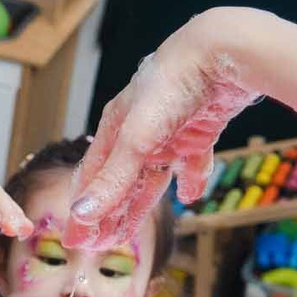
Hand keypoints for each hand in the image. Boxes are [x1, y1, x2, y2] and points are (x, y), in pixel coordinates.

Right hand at [67, 16, 266, 248]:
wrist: (221, 51)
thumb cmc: (171, 85)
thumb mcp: (138, 138)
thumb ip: (114, 178)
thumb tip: (83, 214)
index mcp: (115, 127)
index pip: (93, 177)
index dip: (84, 209)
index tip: (75, 240)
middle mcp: (139, 129)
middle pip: (120, 180)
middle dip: (109, 212)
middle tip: (99, 245)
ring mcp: (170, 130)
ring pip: (151, 175)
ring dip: (140, 203)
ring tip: (128, 231)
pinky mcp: (199, 128)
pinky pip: (192, 160)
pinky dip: (190, 178)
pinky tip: (190, 196)